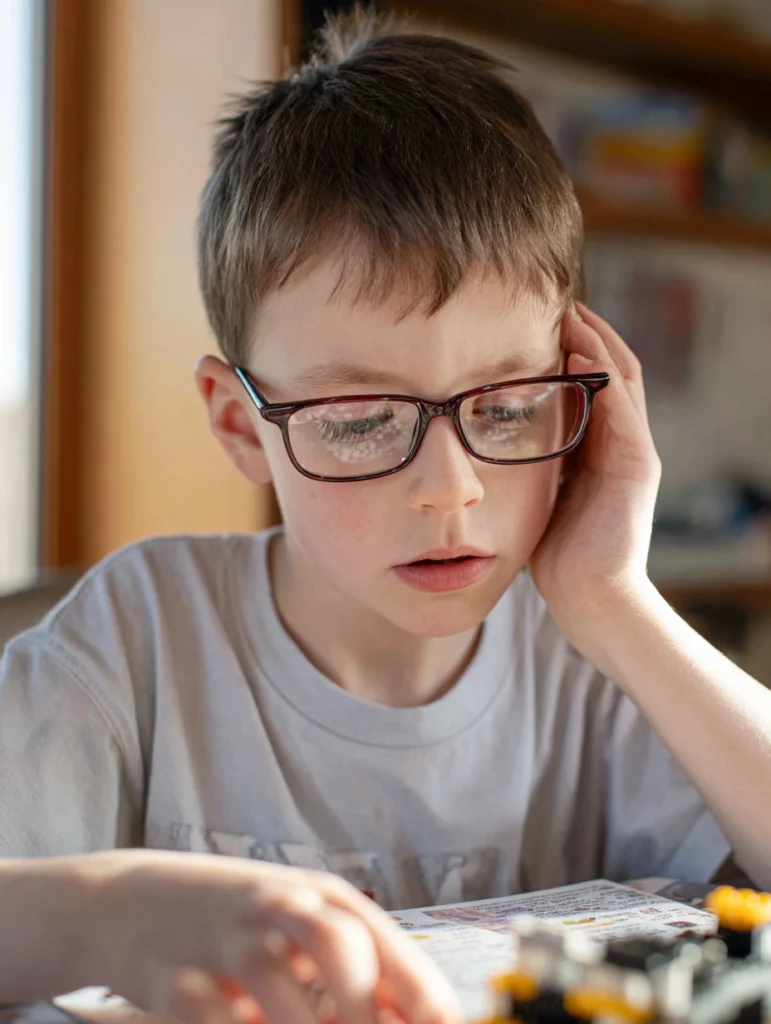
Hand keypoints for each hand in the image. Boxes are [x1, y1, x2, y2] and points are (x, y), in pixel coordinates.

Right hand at [67, 850, 461, 1023]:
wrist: (129, 901)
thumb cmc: (237, 924)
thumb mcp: (299, 929)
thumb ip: (356, 972)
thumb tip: (413, 1020)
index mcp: (321, 899)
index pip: (386, 943)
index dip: (423, 998)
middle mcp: (278, 908)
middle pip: (340, 949)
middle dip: (366, 1012)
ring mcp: (225, 941)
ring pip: (277, 985)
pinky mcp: (172, 981)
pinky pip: (214, 1020)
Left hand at [528, 303, 660, 644]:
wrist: (589, 599)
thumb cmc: (558, 556)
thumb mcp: (537, 495)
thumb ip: (530, 464)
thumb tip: (489, 440)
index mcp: (599, 449)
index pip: (591, 384)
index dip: (570, 350)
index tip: (536, 322)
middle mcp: (622, 444)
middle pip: (610, 371)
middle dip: (585, 334)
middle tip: (555, 301)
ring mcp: (634, 453)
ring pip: (622, 380)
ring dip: (597, 342)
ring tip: (570, 312)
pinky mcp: (637, 468)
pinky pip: (623, 410)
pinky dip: (604, 378)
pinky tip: (581, 352)